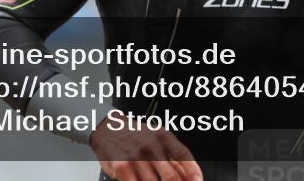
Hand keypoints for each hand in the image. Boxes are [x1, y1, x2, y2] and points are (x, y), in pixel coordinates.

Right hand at [88, 116, 202, 180]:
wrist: (109, 128)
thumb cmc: (136, 134)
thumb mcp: (157, 138)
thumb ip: (172, 156)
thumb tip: (188, 175)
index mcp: (163, 137)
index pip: (184, 157)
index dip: (193, 172)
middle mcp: (151, 146)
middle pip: (171, 176)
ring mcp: (137, 158)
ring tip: (155, 180)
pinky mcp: (122, 167)